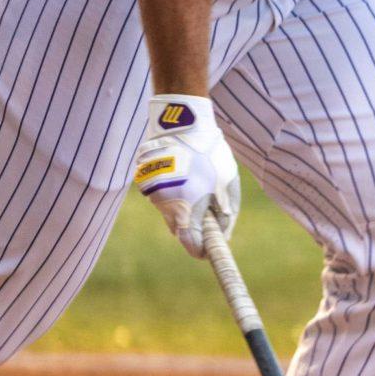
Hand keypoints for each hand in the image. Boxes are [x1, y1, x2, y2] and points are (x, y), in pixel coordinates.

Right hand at [132, 94, 241, 255]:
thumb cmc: (210, 155)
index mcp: (186, 208)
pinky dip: (175, 195)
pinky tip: (185, 178)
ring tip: (199, 187)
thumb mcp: (227, 184)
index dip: (203, 249)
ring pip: (171, 214)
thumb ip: (227, 213)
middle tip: (210, 215)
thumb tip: (223, 235)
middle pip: (179, 230)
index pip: (191, 244)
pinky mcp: (147, 184)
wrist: (182, 125)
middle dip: (194, 228)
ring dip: (185, 210)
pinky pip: (164, 199)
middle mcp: (165, 205)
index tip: (211, 251)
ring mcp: (153, 194)